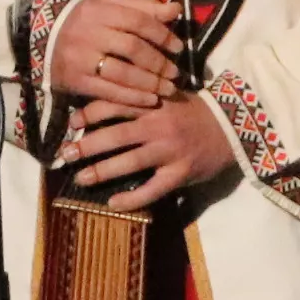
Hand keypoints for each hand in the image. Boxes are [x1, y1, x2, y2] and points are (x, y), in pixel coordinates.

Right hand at [51, 0, 182, 104]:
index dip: (162, 35)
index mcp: (100, 11)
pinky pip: (108, 92)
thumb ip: (143, 8)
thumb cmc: (85, 20)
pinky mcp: (75, 81)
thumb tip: (176, 9)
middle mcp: (89, 34)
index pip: (138, 22)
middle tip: (175, 73)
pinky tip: (149, 100)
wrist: (41, 36)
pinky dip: (132, 98)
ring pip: (122, 73)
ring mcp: (80, 59)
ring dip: (149, 83)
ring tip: (168, 89)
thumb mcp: (110, 6)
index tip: (178, 47)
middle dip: (158, 63)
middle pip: (132, 49)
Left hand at [65, 90, 239, 209]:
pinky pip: (152, 189)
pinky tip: (113, 203)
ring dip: (102, 171)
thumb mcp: (168, 96)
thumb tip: (102, 106)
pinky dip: (132, 198)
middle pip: (116, 134)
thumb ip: (140, 99)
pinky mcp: (181, 173)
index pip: (116, 104)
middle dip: (87, 145)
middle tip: (66, 155)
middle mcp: (159, 125)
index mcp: (154, 103)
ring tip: (81, 179)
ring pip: (130, 162)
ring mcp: (170, 150)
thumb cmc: (195, 112)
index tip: (72, 122)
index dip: (90, 112)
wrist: (233, 126)